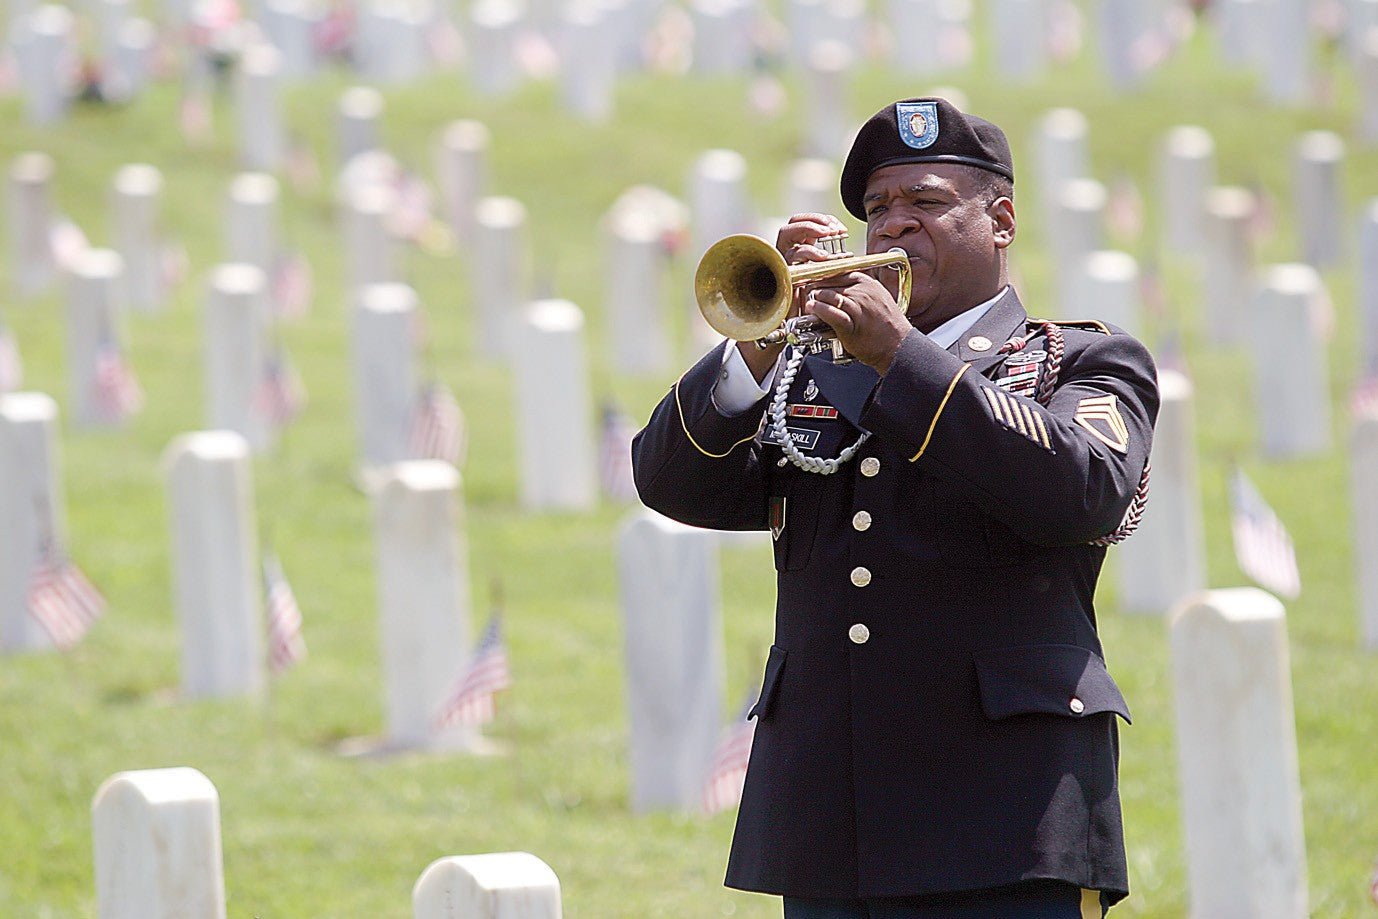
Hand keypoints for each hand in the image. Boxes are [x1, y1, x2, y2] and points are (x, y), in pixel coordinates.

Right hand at [736, 213, 851, 381]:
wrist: (786, 327)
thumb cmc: (803, 305)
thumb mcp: (817, 280)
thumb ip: (826, 265)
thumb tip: (845, 254)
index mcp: (793, 250)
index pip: (801, 223)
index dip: (819, 219)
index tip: (838, 228)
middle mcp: (784, 253)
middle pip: (793, 223)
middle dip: (814, 221)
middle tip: (833, 230)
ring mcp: (779, 262)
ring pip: (789, 235)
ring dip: (811, 233)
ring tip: (829, 239)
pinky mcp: (779, 273)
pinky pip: (791, 256)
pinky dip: (808, 253)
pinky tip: (823, 259)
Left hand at [803, 271, 910, 374]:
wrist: (899, 347)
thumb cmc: (887, 327)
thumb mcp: (876, 299)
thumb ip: (858, 290)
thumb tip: (838, 288)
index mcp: (867, 282)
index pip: (837, 271)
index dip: (822, 277)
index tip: (814, 283)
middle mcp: (862, 291)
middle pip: (828, 282)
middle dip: (816, 289)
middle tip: (808, 296)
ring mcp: (858, 306)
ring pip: (828, 294)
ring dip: (815, 299)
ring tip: (809, 305)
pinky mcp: (852, 323)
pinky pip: (831, 312)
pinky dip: (819, 309)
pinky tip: (813, 309)